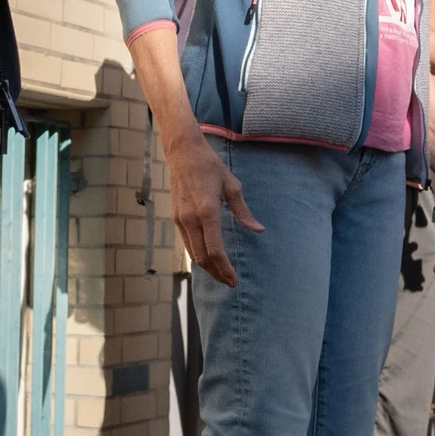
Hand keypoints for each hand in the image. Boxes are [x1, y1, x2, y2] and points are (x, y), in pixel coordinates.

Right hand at [165, 136, 260, 287]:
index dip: (225, 268)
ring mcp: (181, 219)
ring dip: (207, 267)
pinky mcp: (176, 217)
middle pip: (202, 257)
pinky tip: (208, 258)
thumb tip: (258, 230)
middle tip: (230, 282)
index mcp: (207, 211)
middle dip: (217, 273)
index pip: (215, 250)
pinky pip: (187, 243)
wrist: (182, 152)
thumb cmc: (210, 166)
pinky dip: (198, 255)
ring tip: (221, 274)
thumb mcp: (232, 185)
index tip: (234, 280)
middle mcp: (191, 219)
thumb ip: (243, 211)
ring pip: (193, 253)